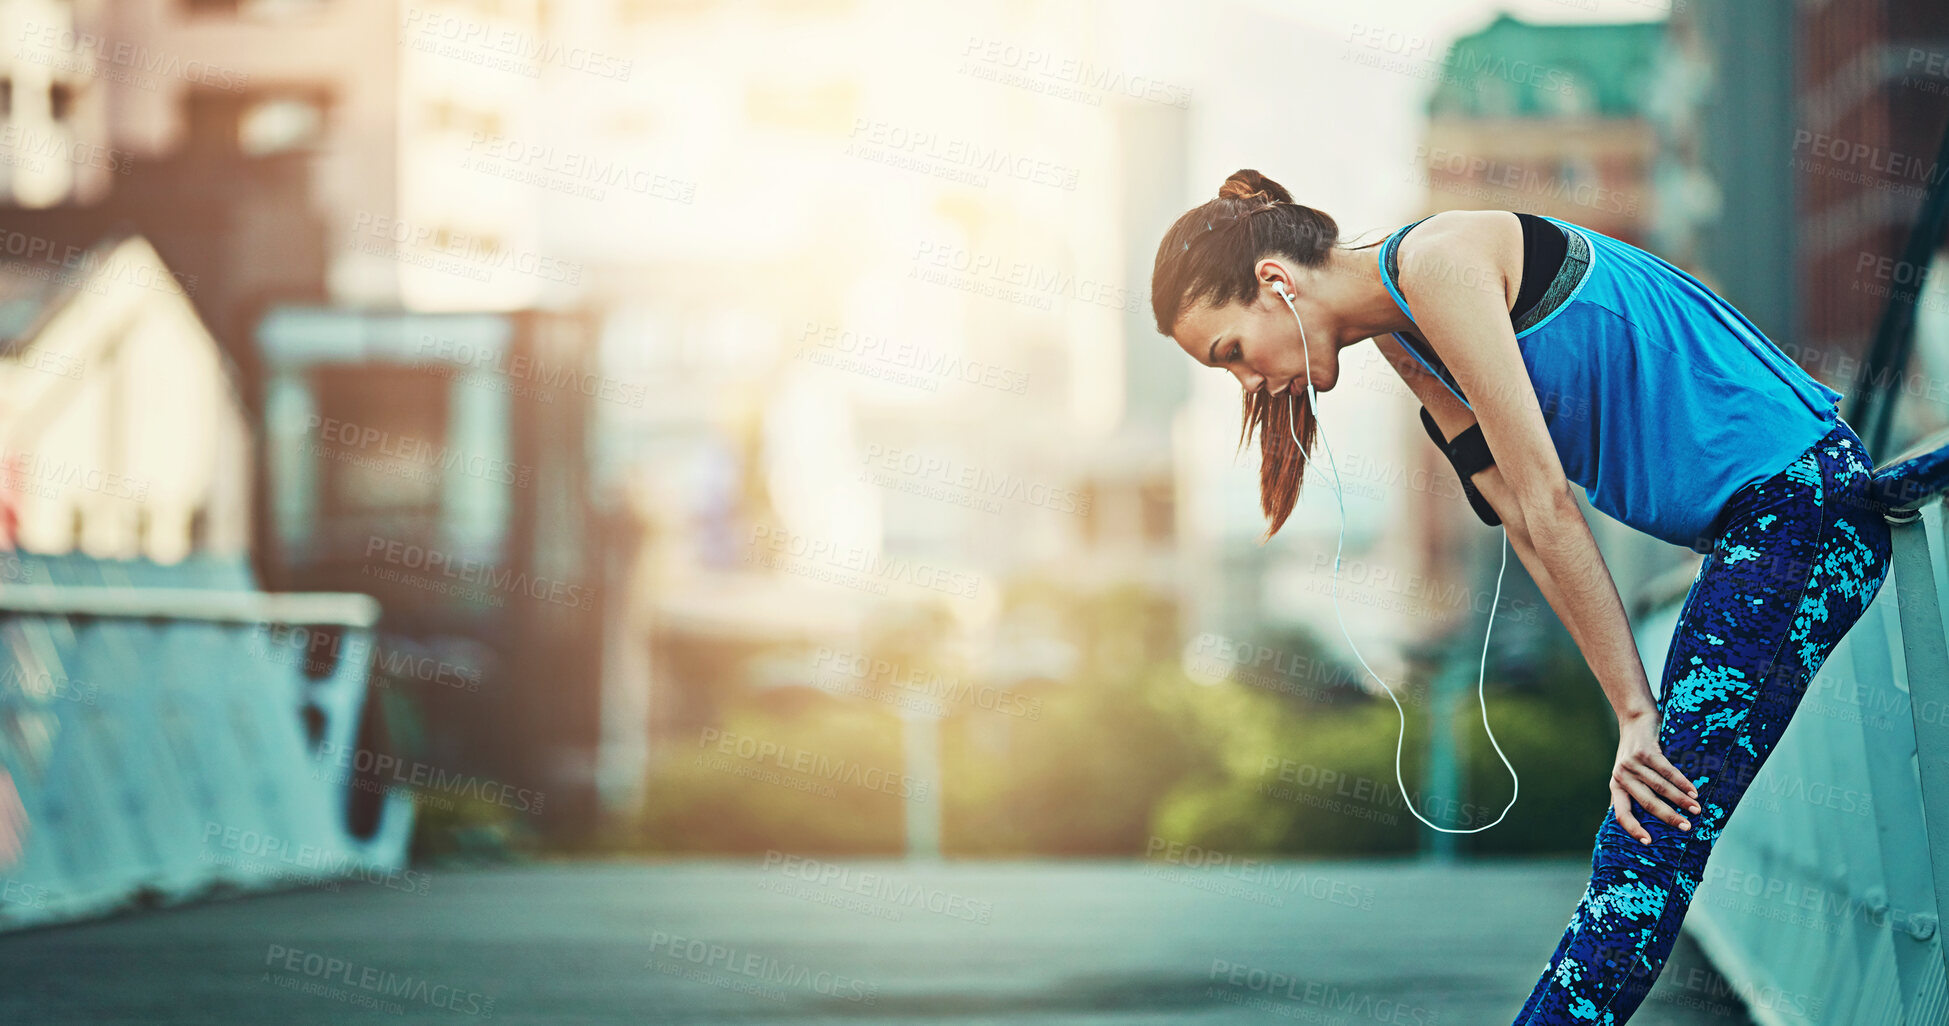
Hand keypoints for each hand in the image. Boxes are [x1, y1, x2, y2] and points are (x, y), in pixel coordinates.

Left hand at [1610, 708, 1699, 843]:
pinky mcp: (1645, 751)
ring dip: (1681, 800)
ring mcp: (1632, 763)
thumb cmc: (1635, 753)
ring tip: (1696, 809)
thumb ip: (1633, 794)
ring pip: (1660, 788)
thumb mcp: (1628, 774)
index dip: (1634, 829)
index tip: (1649, 843)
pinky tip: (1693, 791)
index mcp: (1616, 786)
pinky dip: (1682, 783)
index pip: (1621, 814)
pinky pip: (1667, 771)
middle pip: (1648, 803)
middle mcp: (1621, 776)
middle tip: (1687, 828)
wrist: (1635, 719)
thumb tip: (1643, 822)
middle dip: (1669, 817)